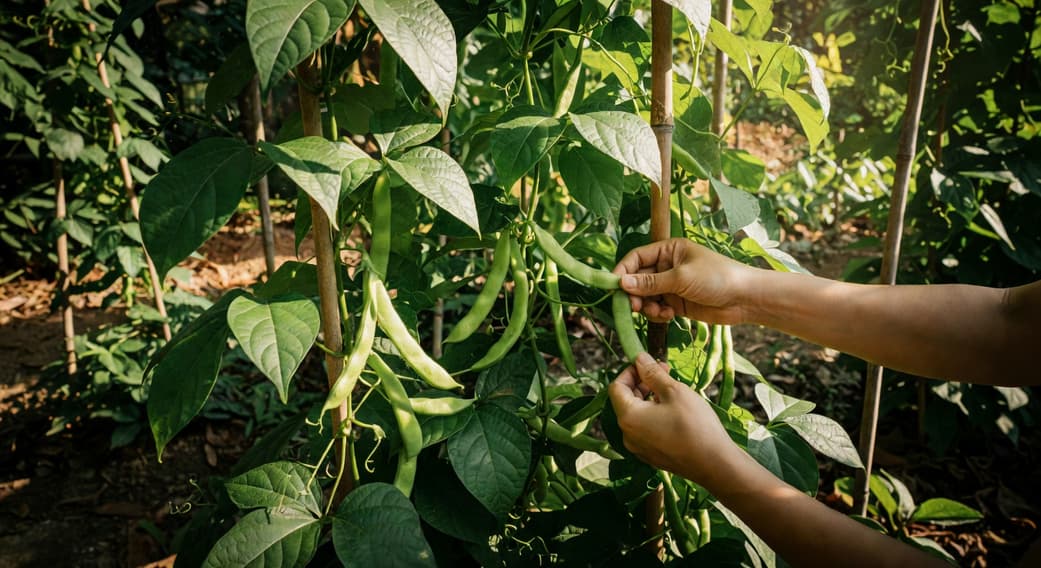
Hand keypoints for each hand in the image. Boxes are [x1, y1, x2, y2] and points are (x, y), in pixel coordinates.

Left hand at [608, 353, 740, 491]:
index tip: (649, 364)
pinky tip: (675, 411)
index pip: (617, 387)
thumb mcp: (674, 391)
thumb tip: (639, 358)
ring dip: (650, 398)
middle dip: (643, 383)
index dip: (630, 372)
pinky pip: (647, 430)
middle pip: (626, 401)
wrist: (715, 465)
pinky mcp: (652, 456)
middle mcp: (628, 435)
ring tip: (673, 390)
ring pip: (638, 415)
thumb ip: (652, 373)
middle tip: (665, 371)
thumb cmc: (695, 425)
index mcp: (629, 418)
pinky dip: (655, 416)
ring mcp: (639, 448)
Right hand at [613, 239, 753, 323]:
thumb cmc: (717, 278)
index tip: (614, 287)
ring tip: (658, 313)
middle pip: (638, 279)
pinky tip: (669, 316)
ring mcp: (672, 286)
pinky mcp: (677, 303)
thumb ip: (651, 282)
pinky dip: (658, 314)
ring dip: (647, 306)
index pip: (636, 258)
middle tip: (635, 307)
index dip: (623, 271)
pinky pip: (657, 308)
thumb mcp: (681, 277)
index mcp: (668, 250)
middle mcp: (667, 266)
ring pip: (646, 297)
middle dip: (634, 294)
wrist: (746, 299)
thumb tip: (622, 284)